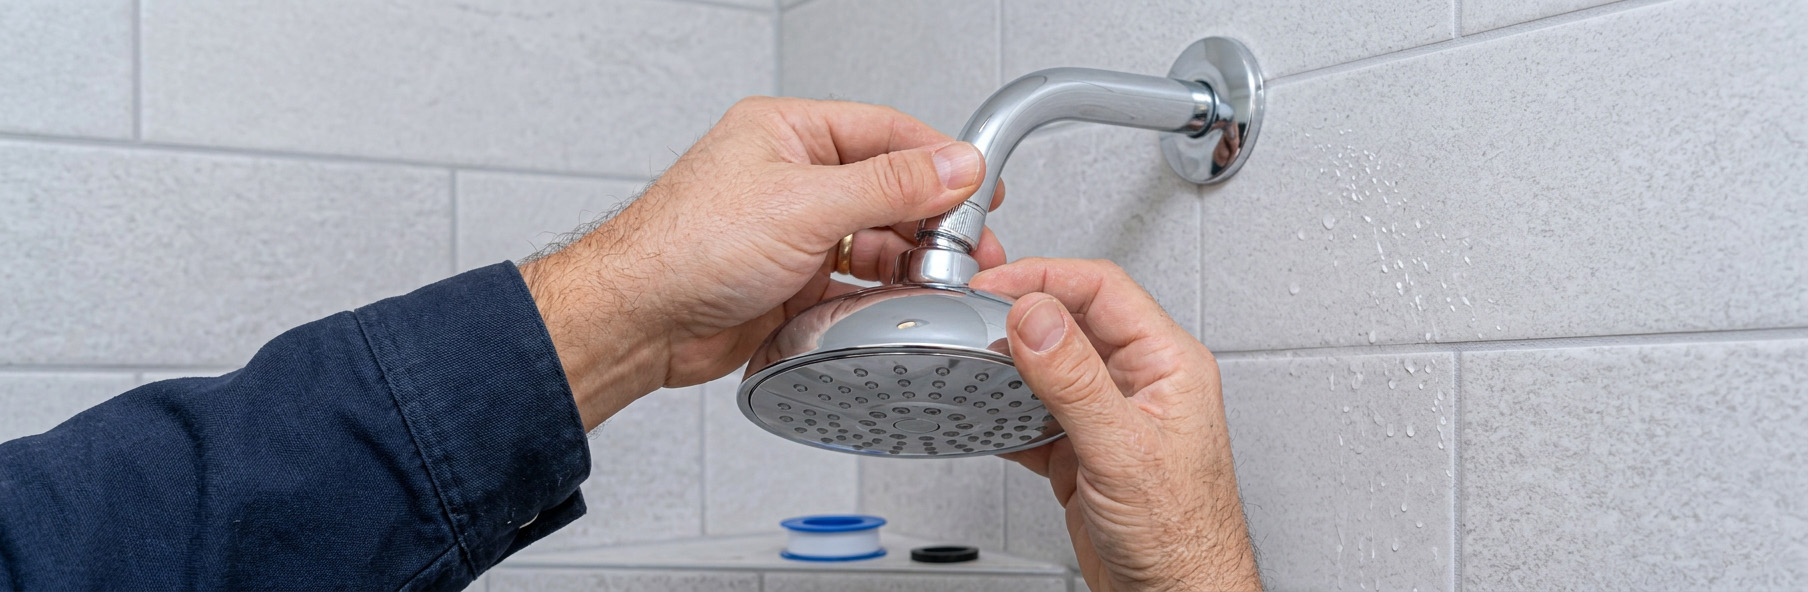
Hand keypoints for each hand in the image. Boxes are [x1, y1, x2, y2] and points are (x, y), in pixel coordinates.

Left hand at [519, 97, 1005, 429]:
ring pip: (873, 237)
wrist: (638, 322)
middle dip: (931, 217)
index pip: (885, 132)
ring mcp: (791, 229)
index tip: (981, 185)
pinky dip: (880, 290)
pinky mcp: (791, 279)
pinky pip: (853, 279)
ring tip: (941, 278)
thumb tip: (952, 166)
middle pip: (886, 187)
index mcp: (788, 133)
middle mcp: (790, 176)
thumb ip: (888, 185)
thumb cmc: (686, 248)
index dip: (940, 158)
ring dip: (909, 258)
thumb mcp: (804, 205)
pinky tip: (899, 300)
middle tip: (971, 245)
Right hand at [973, 259, 1259, 591]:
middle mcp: (1141, 384)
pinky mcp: (1086, 452)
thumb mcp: (1122, 450)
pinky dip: (1006, 413)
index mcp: (1168, 364)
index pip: (1101, 290)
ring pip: (1050, 367)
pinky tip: (987, 417)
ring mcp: (1111, 417)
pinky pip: (1037, 415)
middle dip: (1020, 316)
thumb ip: (1075, 380)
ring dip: (1009, 365)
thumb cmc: (1183, 538)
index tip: (994, 285)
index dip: (1044, 278)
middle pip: (1071, 321)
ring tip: (972, 362)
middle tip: (973, 319)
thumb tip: (1036, 317)